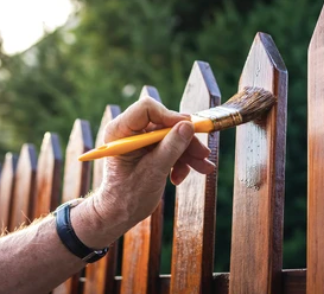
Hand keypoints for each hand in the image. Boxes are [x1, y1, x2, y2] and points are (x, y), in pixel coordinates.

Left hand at [72, 97, 214, 247]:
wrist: (120, 214)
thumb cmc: (128, 196)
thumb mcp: (153, 171)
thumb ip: (171, 147)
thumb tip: (188, 126)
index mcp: (120, 131)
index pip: (147, 109)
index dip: (170, 116)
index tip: (190, 129)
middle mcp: (130, 131)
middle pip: (165, 124)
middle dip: (185, 140)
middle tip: (203, 154)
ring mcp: (140, 140)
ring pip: (171, 136)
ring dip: (188, 153)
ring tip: (203, 168)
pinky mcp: (149, 149)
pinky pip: (170, 147)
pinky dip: (180, 161)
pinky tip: (180, 177)